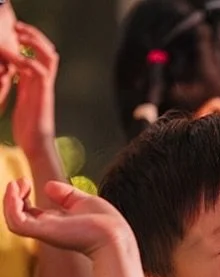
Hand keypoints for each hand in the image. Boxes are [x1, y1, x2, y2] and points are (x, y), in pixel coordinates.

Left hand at [0, 23, 58, 161]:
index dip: (30, 40)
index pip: (40, 54)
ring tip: (20, 35)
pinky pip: (39, 70)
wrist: (36, 146)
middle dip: (33, 35)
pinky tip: (16, 59)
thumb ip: (21, 87)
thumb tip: (13, 76)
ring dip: (34, 42)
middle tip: (18, 28)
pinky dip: (28, 59)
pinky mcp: (43, 94)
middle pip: (47, 50)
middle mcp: (44, 83)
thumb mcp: (22, 102)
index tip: (16, 32)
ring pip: (48, 56)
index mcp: (38, 84)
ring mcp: (45, 88)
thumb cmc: (28, 131)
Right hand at [3, 178, 131, 256]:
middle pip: (17, 215)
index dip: (21, 196)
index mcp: (57, 224)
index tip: (25, 181)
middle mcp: (48, 229)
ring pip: (12, 219)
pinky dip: (10, 203)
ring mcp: (44, 232)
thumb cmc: (107, 224)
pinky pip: (15, 221)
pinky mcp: (42, 232)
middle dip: (12, 195)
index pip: (29, 213)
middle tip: (21, 181)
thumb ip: (66, 195)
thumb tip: (48, 186)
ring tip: (17, 183)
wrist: (115, 236)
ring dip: (9, 198)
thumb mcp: (84, 202)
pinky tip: (18, 188)